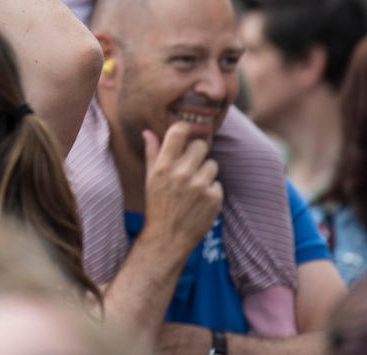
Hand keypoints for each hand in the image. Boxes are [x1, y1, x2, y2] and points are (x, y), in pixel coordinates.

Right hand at [140, 123, 222, 257]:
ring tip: (193, 187)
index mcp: (164, 166)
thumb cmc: (156, 205)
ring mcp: (200, 186)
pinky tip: (199, 201)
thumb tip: (148, 132)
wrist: (167, 238)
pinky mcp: (214, 198)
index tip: (185, 134)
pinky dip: (210, 191)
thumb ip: (152, 153)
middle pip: (201, 145)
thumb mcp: (149, 179)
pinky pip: (217, 184)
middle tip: (190, 167)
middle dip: (196, 154)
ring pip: (212, 165)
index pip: (180, 131)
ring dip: (205, 173)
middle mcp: (182, 173)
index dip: (185, 129)